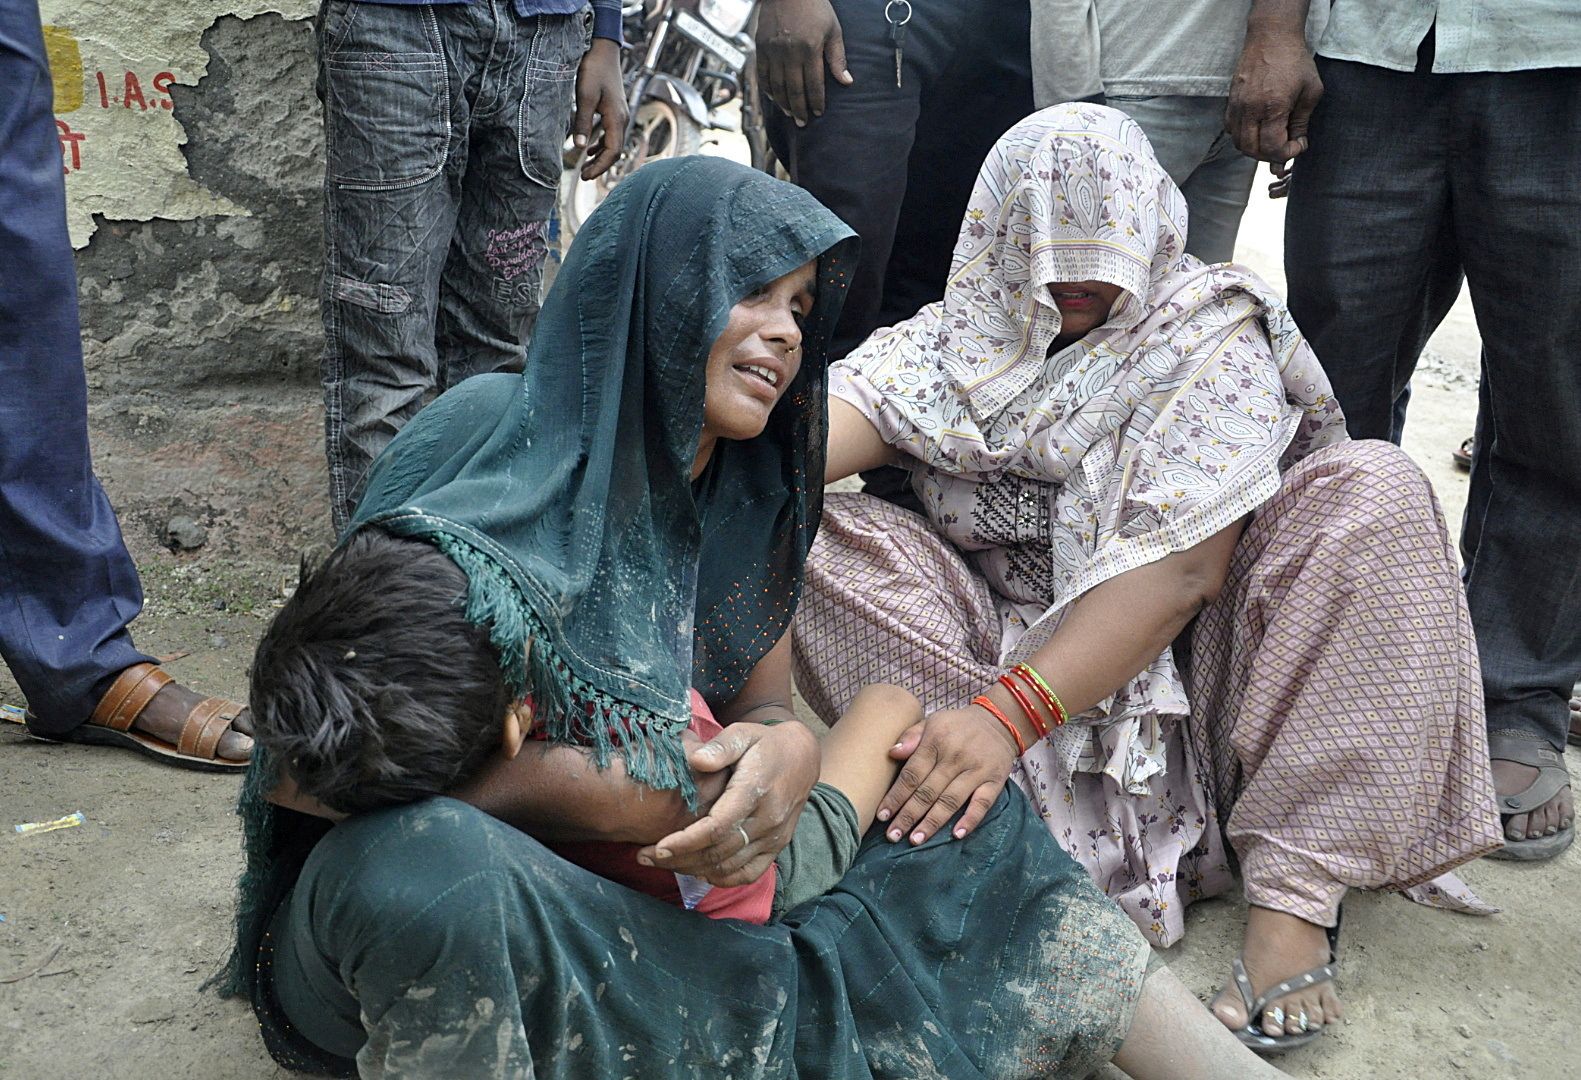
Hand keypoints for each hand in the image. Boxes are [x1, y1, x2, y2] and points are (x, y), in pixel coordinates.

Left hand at [573, 38, 627, 179]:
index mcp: (616, 118)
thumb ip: (582, 122)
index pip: (613, 152)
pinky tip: (590, 148)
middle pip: (615, 151)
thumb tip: (579, 148)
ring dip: (600, 157)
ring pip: (613, 143)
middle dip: (600, 166)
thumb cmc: (594, 70)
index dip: (600, 166)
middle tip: (584, 176)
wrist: (603, 50)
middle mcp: (622, 119)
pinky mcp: (614, 109)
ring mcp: (620, 114)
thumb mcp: (585, 96)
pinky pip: (610, 134)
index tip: (585, 176)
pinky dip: (601, 144)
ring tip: (586, 167)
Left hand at [639, 721, 819, 885]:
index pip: (716, 827)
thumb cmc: (764, 743)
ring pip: (729, 866)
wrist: (802, 757)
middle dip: (678, 858)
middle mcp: (767, 820)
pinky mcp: (777, 847)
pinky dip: (722, 878)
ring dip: (692, 869)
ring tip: (662, 863)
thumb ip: (720, 746)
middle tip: (645, 856)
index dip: (685, 841)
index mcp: (755, 791)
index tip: (656, 847)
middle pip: (717, 852)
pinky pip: (748, 874)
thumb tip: (696, 759)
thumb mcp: (743, 733)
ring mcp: (774, 837)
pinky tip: (698, 871)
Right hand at [755, 0, 852, 127]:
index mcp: (810, 49)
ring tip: (790, 114)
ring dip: (783, 103)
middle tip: (802, 123)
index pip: (814, 84)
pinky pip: (762, 75)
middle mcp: (789, 52)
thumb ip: (837, 57)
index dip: (816, 102)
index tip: (818, 113)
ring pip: (776, 86)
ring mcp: (772, 51)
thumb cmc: (814, 7)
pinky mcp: (760, 47)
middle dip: (799, 109)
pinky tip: (774, 98)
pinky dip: (767, 89)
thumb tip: (846, 81)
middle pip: (794, 90)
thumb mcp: (833, 29)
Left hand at [877, 705, 1016, 845]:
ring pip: (951, 800)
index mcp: (936, 741)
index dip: (896, 796)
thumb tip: (892, 753)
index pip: (912, 774)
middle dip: (908, 815)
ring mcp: (977, 770)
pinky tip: (956, 835)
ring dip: (932, 822)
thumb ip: (910, 736)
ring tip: (915, 840)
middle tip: (893, 835)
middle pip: (928, 791)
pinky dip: (970, 819)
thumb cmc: (957, 726)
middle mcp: (955, 756)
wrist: (999, 721)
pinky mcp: (995, 780)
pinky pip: (983, 803)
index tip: (882, 815)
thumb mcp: (932, 722)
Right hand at [1225, 28, 1322, 170]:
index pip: (1272, 147)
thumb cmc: (1295, 61)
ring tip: (1271, 141)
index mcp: (1274, 106)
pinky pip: (1231, 129)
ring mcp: (1238, 105)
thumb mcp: (1311, 91)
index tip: (1298, 145)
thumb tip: (1298, 142)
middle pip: (1252, 150)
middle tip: (1284, 148)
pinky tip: (1257, 130)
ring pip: (1239, 143)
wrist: (1271, 37)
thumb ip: (1302, 121)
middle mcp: (1251, 109)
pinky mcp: (1231, 101)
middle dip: (1270, 155)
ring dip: (1255, 148)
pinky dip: (1243, 136)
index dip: (1287, 154)